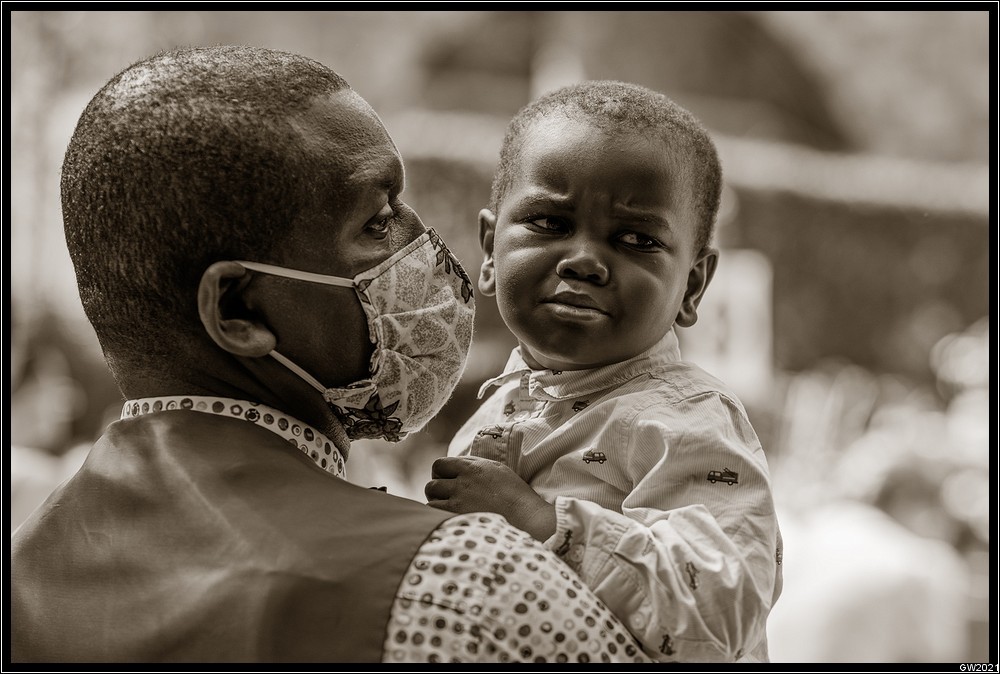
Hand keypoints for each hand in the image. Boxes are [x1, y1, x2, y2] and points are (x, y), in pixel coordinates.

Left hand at [424, 456, 556, 541]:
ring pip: (431, 500)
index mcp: (471, 467)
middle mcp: (462, 482)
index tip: (445, 479)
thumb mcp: (495, 468)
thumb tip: (455, 466)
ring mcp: (459, 502)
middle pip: (432, 483)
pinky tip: (448, 518)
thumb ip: (473, 465)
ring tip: (446, 508)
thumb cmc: (514, 492)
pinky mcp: (459, 518)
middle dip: (436, 489)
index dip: (439, 472)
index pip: (439, 464)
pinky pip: (435, 515)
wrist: (525, 515)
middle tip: (445, 496)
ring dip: (436, 503)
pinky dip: (437, 516)